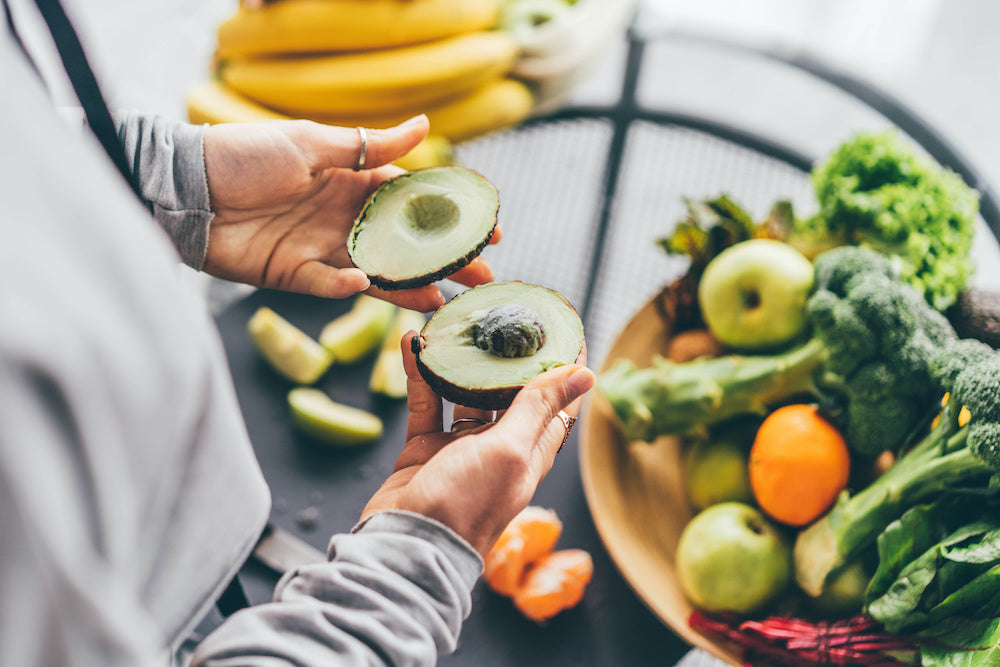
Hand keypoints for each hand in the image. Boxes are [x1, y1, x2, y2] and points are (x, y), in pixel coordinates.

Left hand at [201, 116, 498, 311]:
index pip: (414, 200)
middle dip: (445, 260)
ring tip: (445, 300)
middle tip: (483, 277)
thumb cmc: (246, 155)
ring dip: (410, 286)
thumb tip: (426, 125)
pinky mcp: (293, 275)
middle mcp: (344, 218)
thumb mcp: (312, 142)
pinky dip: (346, 288)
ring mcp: (321, 249)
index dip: (451, 215)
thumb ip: (371, 145)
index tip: (489, 227)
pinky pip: (329, 286)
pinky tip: (366, 286)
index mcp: (353, 181)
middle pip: (405, 244)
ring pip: (377, 272)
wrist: (185, 189)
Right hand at [361, 332, 594, 556]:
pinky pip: (425, 403)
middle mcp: (499, 448)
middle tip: (504, 313)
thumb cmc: (466, 504)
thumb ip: (539, 408)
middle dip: (508, 356)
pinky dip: (420, 375)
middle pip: (510, 393)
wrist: (408, 546)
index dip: (564, 368)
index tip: (565, 329)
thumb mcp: (510, 450)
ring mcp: (460, 449)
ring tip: (456, 324)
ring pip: (464, 393)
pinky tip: (411, 345)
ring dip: (460, 361)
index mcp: (530, 453)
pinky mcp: (425, 450)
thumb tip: (586, 375)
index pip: (558, 403)